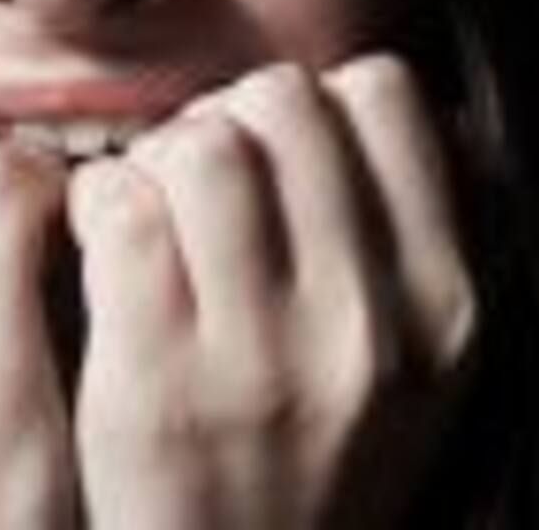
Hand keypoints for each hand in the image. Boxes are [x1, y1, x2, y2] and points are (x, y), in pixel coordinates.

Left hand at [69, 56, 476, 529]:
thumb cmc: (309, 446)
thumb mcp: (408, 357)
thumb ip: (400, 231)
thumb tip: (370, 101)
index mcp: (442, 302)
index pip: (381, 94)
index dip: (313, 104)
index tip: (278, 157)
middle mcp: (365, 326)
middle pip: (279, 99)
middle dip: (226, 118)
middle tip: (200, 180)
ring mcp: (260, 357)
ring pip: (202, 144)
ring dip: (157, 158)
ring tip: (154, 210)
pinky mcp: (156, 382)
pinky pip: (120, 207)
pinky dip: (96, 203)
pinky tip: (102, 247)